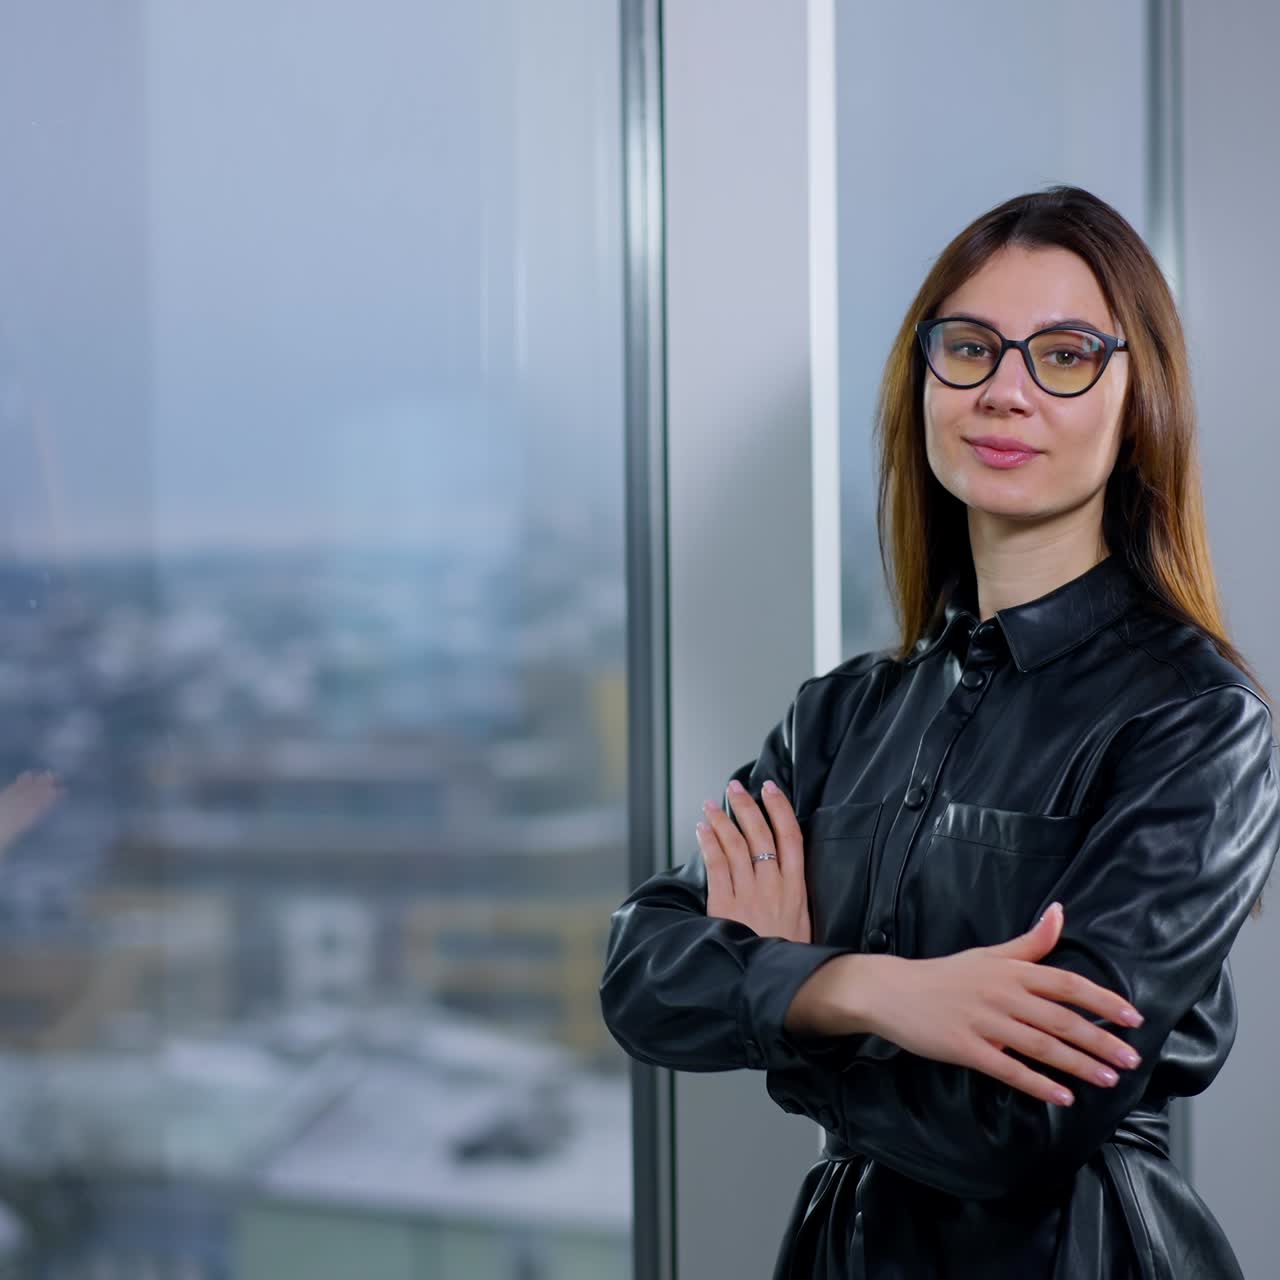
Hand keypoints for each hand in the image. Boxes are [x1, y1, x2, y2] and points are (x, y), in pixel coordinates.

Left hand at [697, 779, 809, 943]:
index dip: (780, 809)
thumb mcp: (805, 925)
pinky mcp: (725, 905)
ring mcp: (749, 894)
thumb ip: (795, 898)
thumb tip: (788, 874)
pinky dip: (709, 843)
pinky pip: (716, 864)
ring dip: (723, 819)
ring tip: (713, 804)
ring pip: (735, 844)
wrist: (775, 985)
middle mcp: (773, 886)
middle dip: (747, 805)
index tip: (772, 790)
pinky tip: (702, 830)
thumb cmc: (788, 958)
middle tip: (736, 787)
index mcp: (796, 889)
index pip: (791, 837)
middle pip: (760, 833)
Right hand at [868, 903, 1146, 1106]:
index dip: (1102, 1001)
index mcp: (1010, 970)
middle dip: (1100, 1041)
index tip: (1133, 1019)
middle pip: (1061, 1018)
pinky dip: (1038, 1084)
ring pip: (1041, 1045)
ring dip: (1078, 1065)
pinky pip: (1009, 1069)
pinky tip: (1062, 1097)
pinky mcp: (965, 1048)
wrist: (892, 991)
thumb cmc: (945, 975)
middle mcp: (1002, 994)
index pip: (1067, 983)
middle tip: (1131, 1061)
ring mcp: (984, 1022)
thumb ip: (1030, 942)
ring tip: (1108, 1080)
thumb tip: (1060, 912)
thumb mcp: (988, 954)